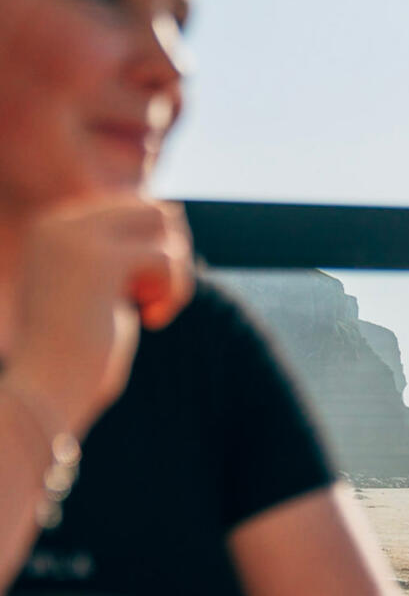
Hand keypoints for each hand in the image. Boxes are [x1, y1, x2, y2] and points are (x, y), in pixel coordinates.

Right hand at [6, 196, 193, 436]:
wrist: (45, 388)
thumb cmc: (76, 354)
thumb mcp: (100, 295)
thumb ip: (124, 260)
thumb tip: (171, 218)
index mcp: (53, 229)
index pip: (129, 208)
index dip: (155, 249)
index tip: (144, 293)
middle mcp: (60, 223)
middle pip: (152, 208)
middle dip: (173, 252)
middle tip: (159, 297)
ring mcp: (77, 237)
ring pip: (163, 221)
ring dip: (176, 269)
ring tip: (154, 308)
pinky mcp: (100, 259)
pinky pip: (166, 255)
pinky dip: (174, 290)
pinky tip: (152, 320)